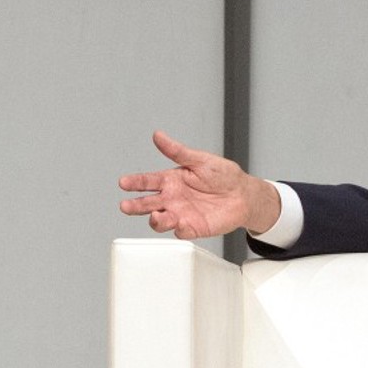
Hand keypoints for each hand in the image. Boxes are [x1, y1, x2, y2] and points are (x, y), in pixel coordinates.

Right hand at [117, 131, 277, 238]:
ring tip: (155, 215)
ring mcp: (181, 214)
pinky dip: (178, 229)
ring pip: (160, 220)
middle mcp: (172, 198)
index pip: (147, 181)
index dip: (135, 182)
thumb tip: (158, 136)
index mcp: (171, 181)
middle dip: (135, 205)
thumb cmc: (223, 175)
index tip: (124, 182)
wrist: (244, 195)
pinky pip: (181, 231)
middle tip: (126, 206)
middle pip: (147, 203)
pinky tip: (180, 224)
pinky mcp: (192, 228)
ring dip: (155, 219)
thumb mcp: (199, 159)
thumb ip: (177, 151)